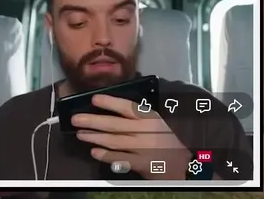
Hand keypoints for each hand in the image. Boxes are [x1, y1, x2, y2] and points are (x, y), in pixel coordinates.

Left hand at [73, 94, 189, 179]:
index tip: (94, 99)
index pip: (128, 108)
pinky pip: (121, 159)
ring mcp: (145, 149)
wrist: (187, 164)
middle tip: (76, 120)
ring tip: (81, 135)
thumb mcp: (159, 122)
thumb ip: (139, 115)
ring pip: (115, 142)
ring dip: (95, 138)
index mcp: (152, 118)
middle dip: (92, 122)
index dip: (110, 103)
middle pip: (115, 125)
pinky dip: (106, 156)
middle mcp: (147, 132)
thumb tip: (111, 106)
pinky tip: (95, 152)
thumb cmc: (169, 139)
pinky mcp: (143, 164)